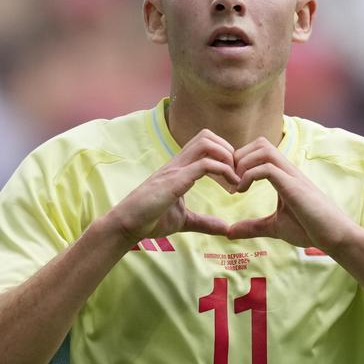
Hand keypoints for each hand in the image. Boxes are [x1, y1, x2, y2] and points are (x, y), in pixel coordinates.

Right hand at [108, 129, 238, 242]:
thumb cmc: (150, 219)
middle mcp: (178, 163)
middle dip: (228, 149)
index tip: (234, 175)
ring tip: (234, 178)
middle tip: (237, 173)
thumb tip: (225, 228)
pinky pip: (203, 165)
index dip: (224, 153)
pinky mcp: (174, 181)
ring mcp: (175, 169)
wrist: (126, 225)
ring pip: (206, 143)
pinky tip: (230, 187)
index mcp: (180, 168)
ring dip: (226, 156)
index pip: (204, 143)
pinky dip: (222, 171)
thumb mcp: (184, 220)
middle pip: (206, 136)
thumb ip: (204, 222)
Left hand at [227, 137, 357, 253]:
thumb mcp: (275, 227)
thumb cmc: (310, 229)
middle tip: (231, 181)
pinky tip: (243, 191)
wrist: (336, 237)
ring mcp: (292, 176)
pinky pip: (267, 168)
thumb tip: (229, 232)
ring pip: (263, 149)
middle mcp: (288, 170)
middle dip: (239, 157)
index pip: (259, 150)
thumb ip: (253, 227)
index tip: (231, 183)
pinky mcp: (294, 186)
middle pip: (260, 143)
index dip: (240, 161)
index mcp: (283, 175)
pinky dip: (250, 175)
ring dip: (243, 163)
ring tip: (237, 185)